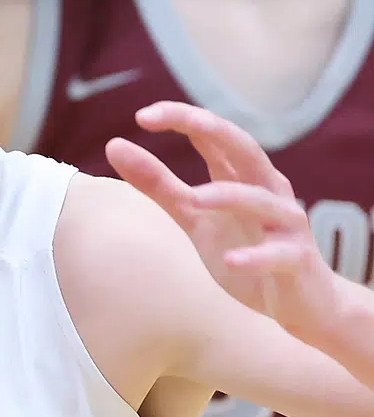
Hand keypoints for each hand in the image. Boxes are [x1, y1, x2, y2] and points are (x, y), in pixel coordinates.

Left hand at [106, 102, 338, 343]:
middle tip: (171, 121)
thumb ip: (160, 186)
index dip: (183, 119)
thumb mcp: (195, 218)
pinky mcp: (297, 261)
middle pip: (244, 149)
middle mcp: (268, 191)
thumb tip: (114, 147)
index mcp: (242, 176)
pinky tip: (232, 261)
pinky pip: (279, 254)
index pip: (214, 135)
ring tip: (195, 198)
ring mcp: (286, 225)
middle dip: (211, 129)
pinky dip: (256, 256)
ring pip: (262, 200)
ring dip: (230, 196)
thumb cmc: (247, 252)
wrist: (302, 302)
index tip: (143, 115)